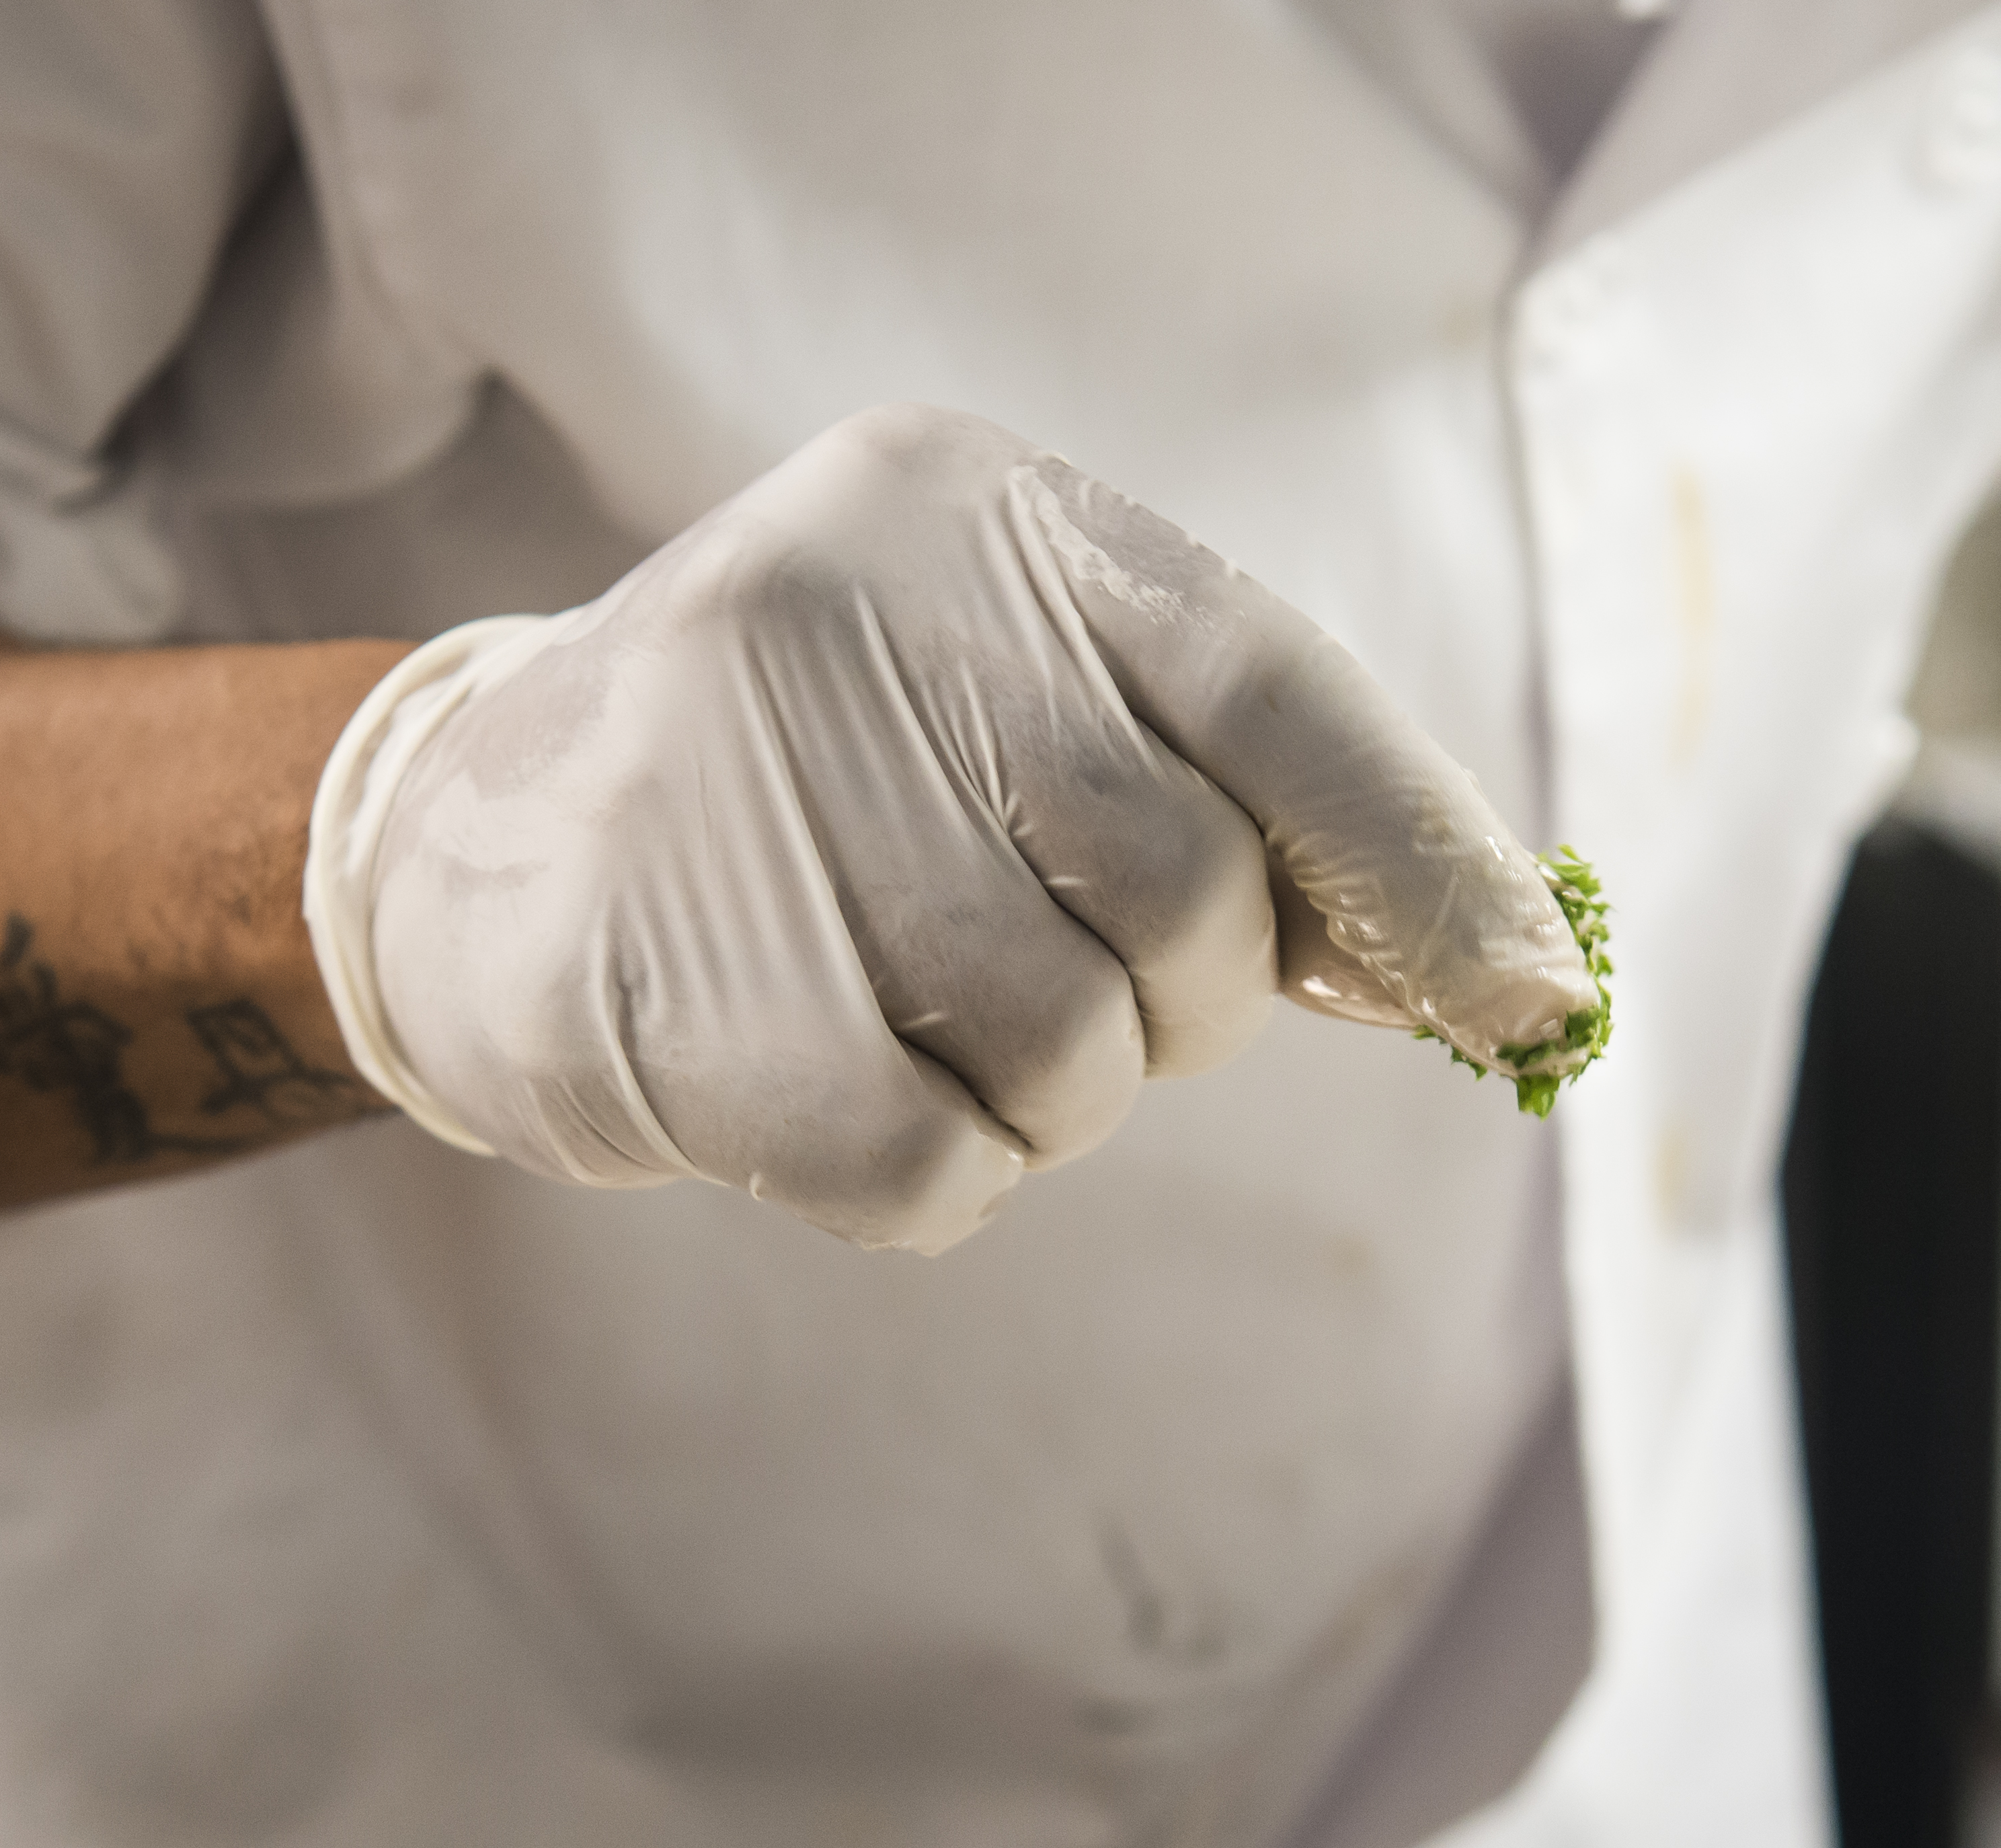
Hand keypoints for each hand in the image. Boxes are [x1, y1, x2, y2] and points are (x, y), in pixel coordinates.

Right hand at [301, 404, 1597, 1249]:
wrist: (462, 852)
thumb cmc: (819, 801)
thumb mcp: (1020, 718)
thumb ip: (1235, 809)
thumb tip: (1499, 965)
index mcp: (984, 514)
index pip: (1279, 691)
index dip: (1427, 863)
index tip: (1538, 1004)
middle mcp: (859, 604)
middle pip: (1185, 893)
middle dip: (1179, 1010)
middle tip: (1076, 1004)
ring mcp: (741, 779)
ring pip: (1068, 1047)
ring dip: (1046, 1102)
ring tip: (928, 1033)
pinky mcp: (669, 979)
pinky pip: (931, 1164)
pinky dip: (938, 1180)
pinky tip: (849, 1104)